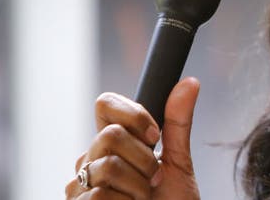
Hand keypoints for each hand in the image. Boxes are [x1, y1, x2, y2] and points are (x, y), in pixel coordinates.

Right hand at [65, 78, 201, 199]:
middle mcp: (91, 160)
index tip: (154, 135)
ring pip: (107, 167)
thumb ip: (178, 123)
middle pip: (109, 135)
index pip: (105, 104)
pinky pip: (99, 195)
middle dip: (143, 158)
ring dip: (138, 186)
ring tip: (143, 199)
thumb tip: (190, 81)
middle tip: (153, 179)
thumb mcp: (178, 162)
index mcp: (113, 143)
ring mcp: (79, 185)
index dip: (131, 114)